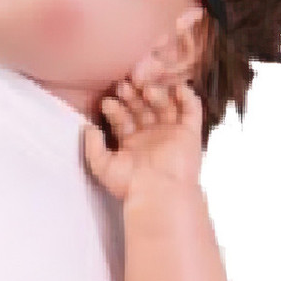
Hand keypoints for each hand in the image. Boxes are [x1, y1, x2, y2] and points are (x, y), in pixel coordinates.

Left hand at [83, 10, 204, 201]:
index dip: (115, 108)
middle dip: (133, 95)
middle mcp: (151, 135)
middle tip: (124, 86)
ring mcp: (171, 132)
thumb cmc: (131, 185)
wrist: (159, 194)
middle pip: (142, 106)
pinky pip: (192, 109)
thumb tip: (88, 127)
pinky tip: (175, 89)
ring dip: (156, 92)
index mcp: (132, 142)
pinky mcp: (189, 133)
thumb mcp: (103, 166)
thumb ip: (93, 146)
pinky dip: (187, 96)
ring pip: (164, 104)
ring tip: (146, 90)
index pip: (122, 117)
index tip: (108, 102)